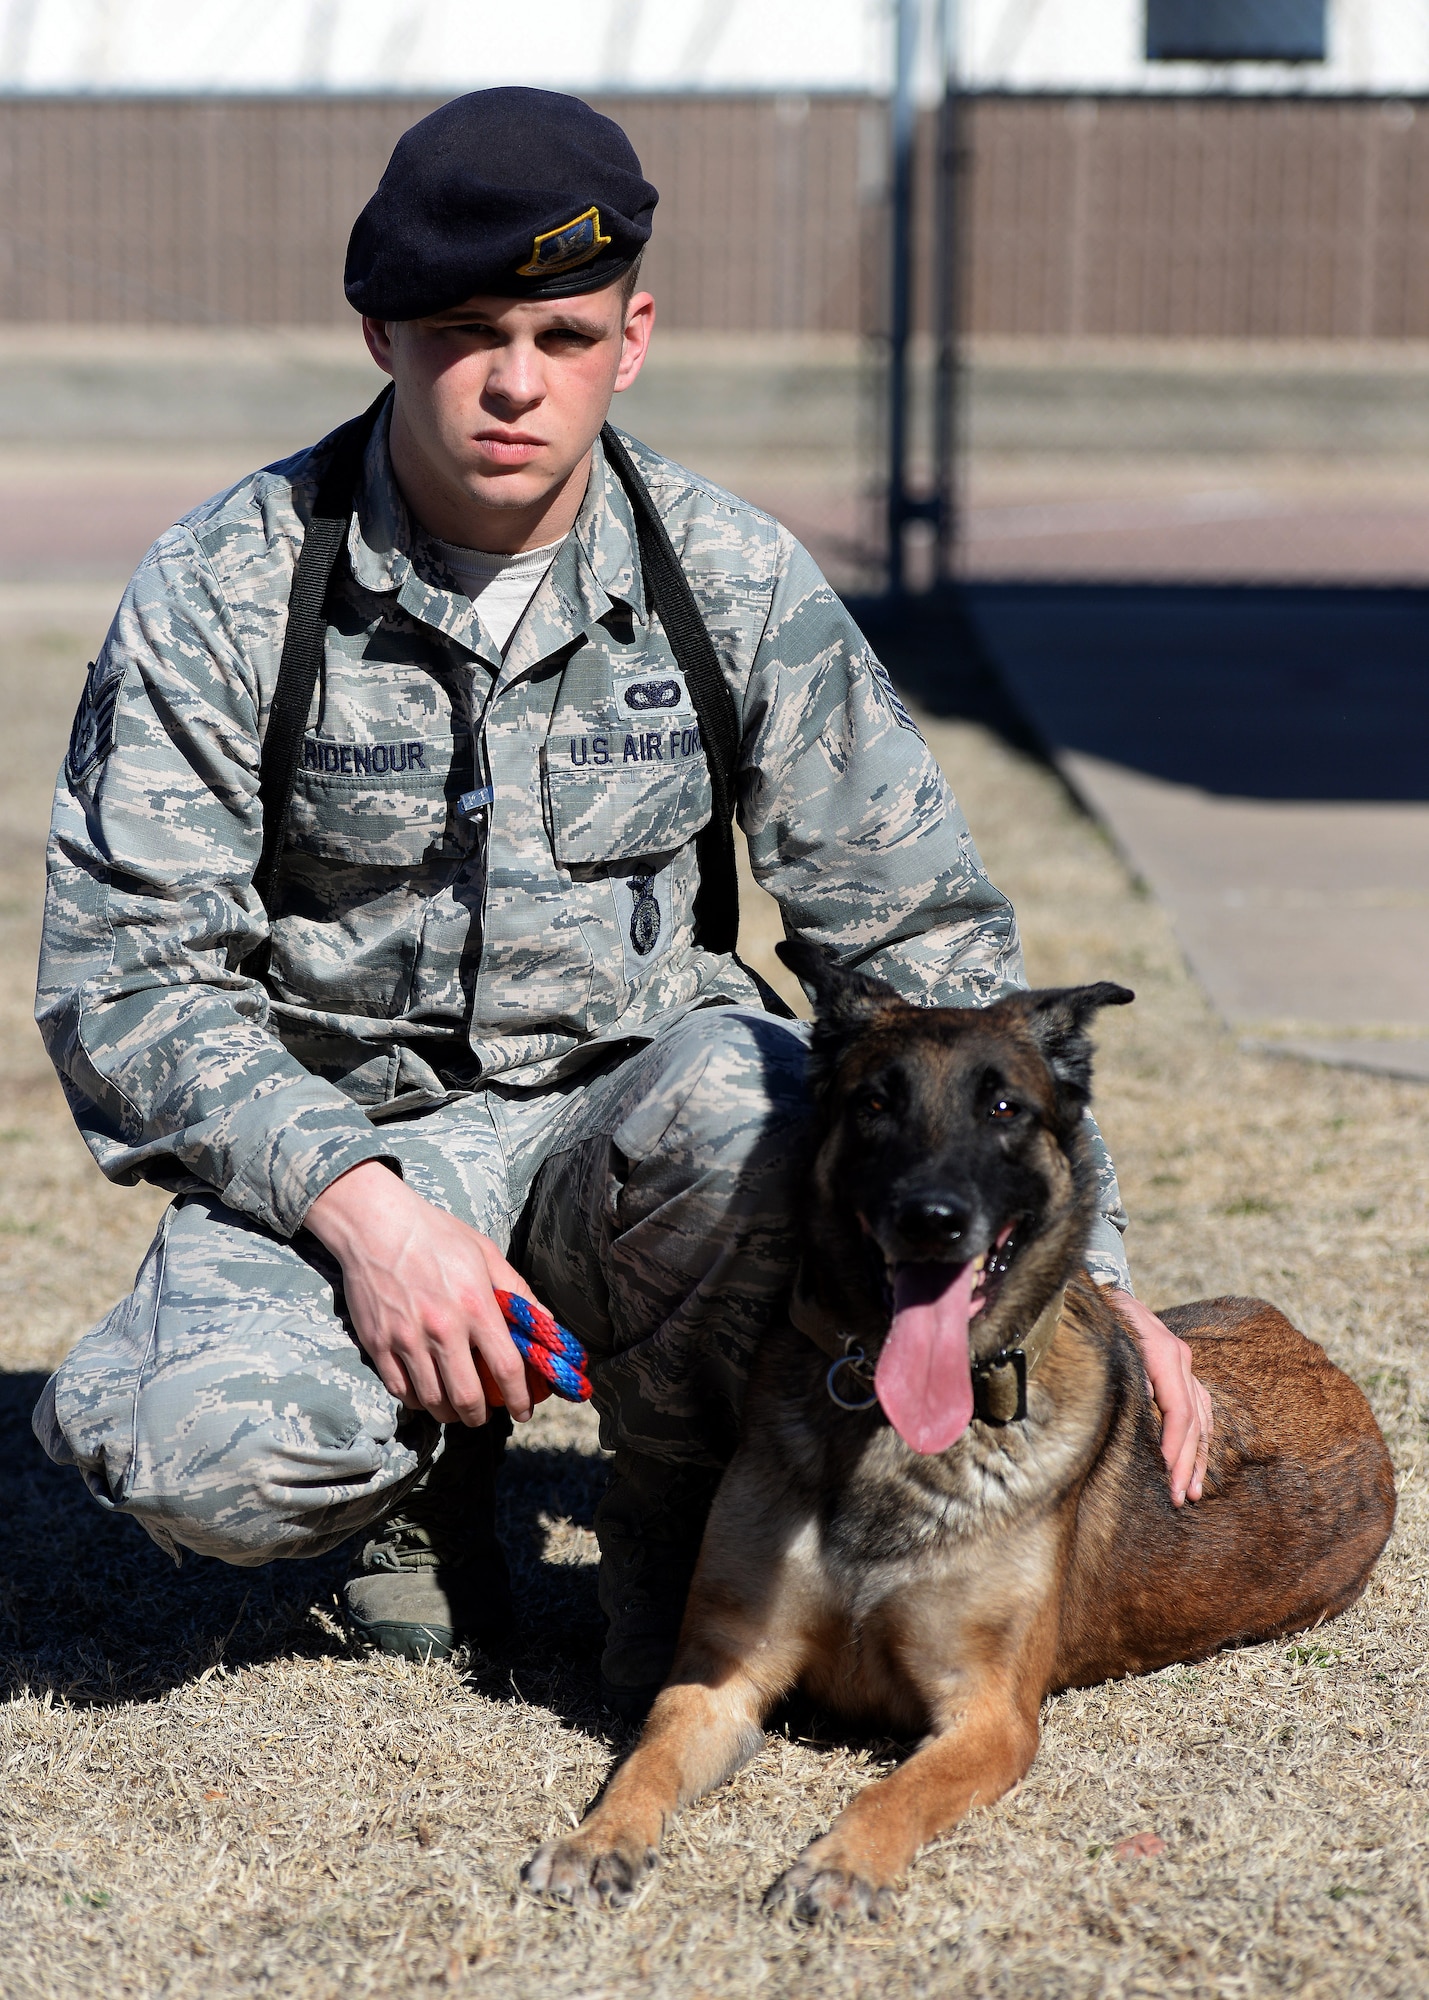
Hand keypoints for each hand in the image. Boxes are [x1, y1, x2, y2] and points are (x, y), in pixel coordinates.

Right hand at [305, 1159, 549, 1426]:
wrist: (376, 1224)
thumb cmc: (437, 1235)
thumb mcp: (486, 1254)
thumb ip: (518, 1292)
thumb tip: (547, 1324)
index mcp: (475, 1306)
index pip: (507, 1368)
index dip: (519, 1398)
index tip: (523, 1410)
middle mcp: (442, 1328)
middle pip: (467, 1397)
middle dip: (480, 1416)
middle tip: (485, 1416)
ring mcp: (406, 1339)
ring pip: (432, 1400)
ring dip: (449, 1413)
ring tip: (457, 1409)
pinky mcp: (377, 1344)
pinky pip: (400, 1389)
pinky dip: (416, 1400)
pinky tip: (426, 1394)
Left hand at [1107, 1289, 1212, 1506]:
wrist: (1105, 1287)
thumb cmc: (1100, 1317)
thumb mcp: (1105, 1339)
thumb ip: (1121, 1373)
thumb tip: (1137, 1408)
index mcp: (1163, 1353)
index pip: (1179, 1410)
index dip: (1174, 1446)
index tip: (1168, 1477)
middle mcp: (1179, 1358)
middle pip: (1193, 1420)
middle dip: (1187, 1463)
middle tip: (1181, 1498)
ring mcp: (1183, 1364)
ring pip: (1202, 1417)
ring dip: (1198, 1457)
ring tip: (1194, 1491)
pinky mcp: (1179, 1370)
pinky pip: (1199, 1409)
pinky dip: (1200, 1438)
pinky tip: (1198, 1462)